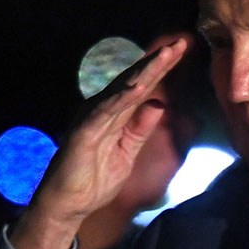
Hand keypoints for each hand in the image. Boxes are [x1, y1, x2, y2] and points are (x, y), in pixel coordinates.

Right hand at [9, 38, 187, 248]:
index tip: (180, 51)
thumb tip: (158, 104)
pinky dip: (122, 97)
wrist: (68, 204)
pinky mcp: (84, 131)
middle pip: (134, 81)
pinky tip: (138, 86)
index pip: (141, 88)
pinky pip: (106, 112)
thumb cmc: (93, 179)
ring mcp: (92, 117)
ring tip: (166, 55)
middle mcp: (102, 109)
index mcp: (114, 114)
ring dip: (145, 72)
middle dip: (158, 62)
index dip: (160, 70)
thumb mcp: (127, 153)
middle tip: (180, 43)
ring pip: (122, 90)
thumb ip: (140, 129)